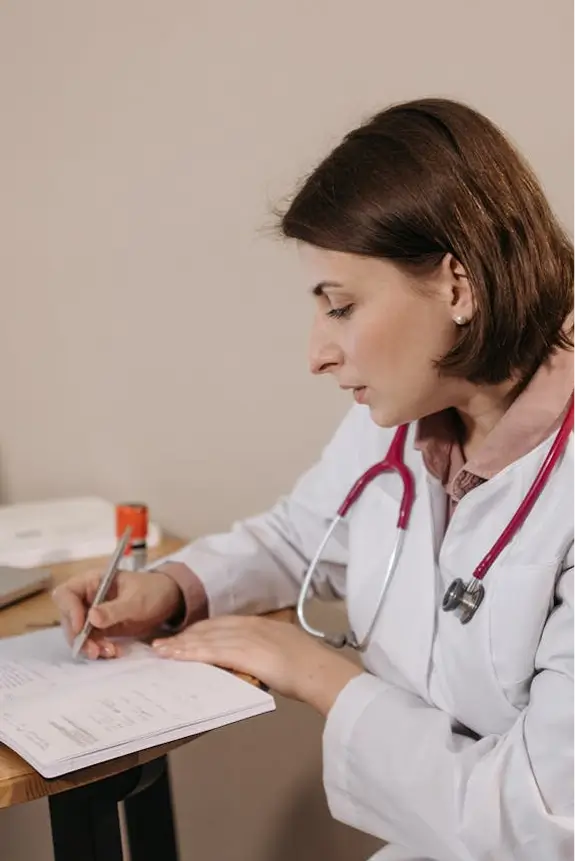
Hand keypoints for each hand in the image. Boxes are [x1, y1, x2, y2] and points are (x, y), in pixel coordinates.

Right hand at [52, 569, 187, 658]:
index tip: (81, 627)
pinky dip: (99, 649)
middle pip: (69, 618)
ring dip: (89, 646)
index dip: (69, 610)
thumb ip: (114, 609)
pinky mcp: (101, 628)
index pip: (66, 594)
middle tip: (94, 650)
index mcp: (92, 582)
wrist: (168, 600)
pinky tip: (114, 652)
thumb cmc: (152, 591)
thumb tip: (91, 617)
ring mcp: (93, 614)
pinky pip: (92, 641)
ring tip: (109, 653)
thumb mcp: (135, 600)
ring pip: (79, 633)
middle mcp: (88, 597)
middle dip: (79, 636)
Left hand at [152, 616, 361, 715]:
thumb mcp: (284, 650)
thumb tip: (254, 661)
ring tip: (161, 651)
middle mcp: (250, 626)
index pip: (223, 624)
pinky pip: (209, 651)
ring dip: (180, 645)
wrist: (318, 670)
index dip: (202, 629)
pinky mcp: (241, 652)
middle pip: (209, 628)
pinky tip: (175, 656)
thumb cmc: (308, 667)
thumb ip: (265, 652)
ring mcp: (245, 638)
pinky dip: (189, 653)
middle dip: (186, 635)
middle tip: (164, 643)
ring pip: (205, 639)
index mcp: (261, 625)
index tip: (186, 635)